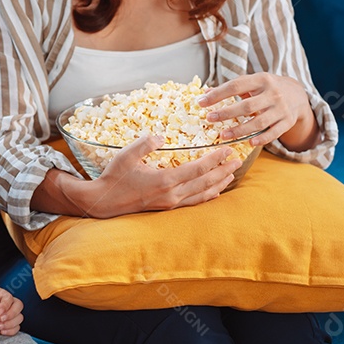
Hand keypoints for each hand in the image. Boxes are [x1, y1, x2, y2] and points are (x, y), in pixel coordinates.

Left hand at [0, 287, 23, 335]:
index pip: (9, 298)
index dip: (6, 306)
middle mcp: (3, 303)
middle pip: (18, 306)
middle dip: (12, 315)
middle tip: (0, 320)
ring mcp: (4, 314)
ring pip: (18, 318)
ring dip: (11, 324)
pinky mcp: (3, 325)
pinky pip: (14, 328)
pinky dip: (10, 331)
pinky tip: (1, 331)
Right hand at [84, 136, 241, 218]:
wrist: (105, 202)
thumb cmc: (115, 176)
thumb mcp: (126, 155)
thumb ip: (145, 143)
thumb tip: (162, 136)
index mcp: (165, 180)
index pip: (198, 168)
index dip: (215, 158)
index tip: (228, 149)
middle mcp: (172, 194)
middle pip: (206, 182)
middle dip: (223, 170)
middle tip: (238, 159)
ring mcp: (171, 203)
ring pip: (203, 194)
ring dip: (219, 183)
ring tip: (231, 173)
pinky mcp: (168, 207)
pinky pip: (194, 202)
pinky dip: (208, 196)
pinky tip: (215, 191)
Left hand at [196, 73, 317, 149]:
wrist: (297, 94)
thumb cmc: (267, 88)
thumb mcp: (252, 82)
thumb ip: (232, 88)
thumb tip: (206, 94)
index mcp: (261, 80)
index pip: (236, 86)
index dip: (218, 95)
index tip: (201, 102)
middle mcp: (273, 94)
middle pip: (247, 106)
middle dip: (226, 113)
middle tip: (209, 119)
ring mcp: (282, 109)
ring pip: (259, 122)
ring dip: (239, 130)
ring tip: (223, 135)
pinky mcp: (288, 122)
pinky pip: (274, 133)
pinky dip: (262, 138)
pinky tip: (249, 142)